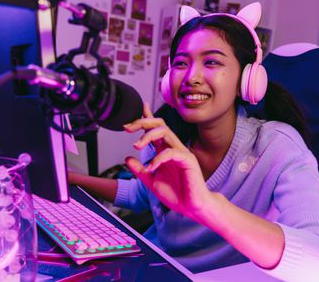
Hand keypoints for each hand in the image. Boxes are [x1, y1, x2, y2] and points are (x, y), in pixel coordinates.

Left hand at [123, 103, 212, 220]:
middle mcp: (173, 148)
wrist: (192, 208)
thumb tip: (127, 158)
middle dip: (143, 121)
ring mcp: (181, 153)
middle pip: (160, 125)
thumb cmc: (177, 194)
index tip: (138, 109)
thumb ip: (140, 170)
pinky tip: (151, 168)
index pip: (156, 130)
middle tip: (127, 128)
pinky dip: (158, 158)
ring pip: (165, 132)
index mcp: (165, 151)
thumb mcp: (152, 182)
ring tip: (137, 146)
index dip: (147, 118)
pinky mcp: (188, 160)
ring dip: (148, 136)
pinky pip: (171, 152)